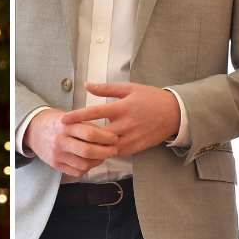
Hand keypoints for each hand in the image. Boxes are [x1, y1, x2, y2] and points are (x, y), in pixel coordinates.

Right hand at [23, 107, 118, 177]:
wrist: (34, 130)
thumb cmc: (58, 122)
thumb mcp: (71, 118)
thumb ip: (88, 126)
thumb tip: (109, 136)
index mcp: (66, 126)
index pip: (89, 133)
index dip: (106, 137)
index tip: (115, 138)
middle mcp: (60, 141)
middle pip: (87, 151)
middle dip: (105, 152)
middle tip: (114, 150)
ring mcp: (57, 155)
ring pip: (84, 164)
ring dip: (98, 162)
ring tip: (102, 156)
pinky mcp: (56, 165)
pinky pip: (77, 172)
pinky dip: (87, 169)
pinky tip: (91, 162)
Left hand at [59, 82, 179, 156]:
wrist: (175, 113)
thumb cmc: (150, 97)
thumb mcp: (129, 88)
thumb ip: (106, 88)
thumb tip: (86, 85)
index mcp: (122, 107)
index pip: (95, 112)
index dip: (77, 116)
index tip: (63, 120)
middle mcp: (126, 124)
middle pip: (98, 134)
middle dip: (82, 137)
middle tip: (67, 137)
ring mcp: (132, 137)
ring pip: (107, 147)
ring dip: (93, 147)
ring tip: (78, 146)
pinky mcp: (137, 147)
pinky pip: (118, 153)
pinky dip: (106, 153)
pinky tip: (96, 151)